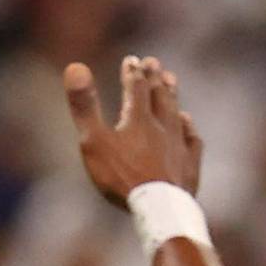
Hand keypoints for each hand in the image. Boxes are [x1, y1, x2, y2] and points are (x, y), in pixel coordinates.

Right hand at [64, 55, 202, 205]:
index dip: (132, 73)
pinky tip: (186, 122)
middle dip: (154, 78)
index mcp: (137, 119)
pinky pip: (191, 138)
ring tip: (171, 81)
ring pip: (176, 112)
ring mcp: (178, 144)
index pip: (135, 89)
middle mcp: (162, 126)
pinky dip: (187, 127)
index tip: (131, 59)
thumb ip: (84, 105)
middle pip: (159, 96)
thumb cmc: (120, 175)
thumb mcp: (93, 140)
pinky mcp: (189, 163)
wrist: (158, 206)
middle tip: (154, 62)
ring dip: (172, 95)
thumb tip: (74, 66)